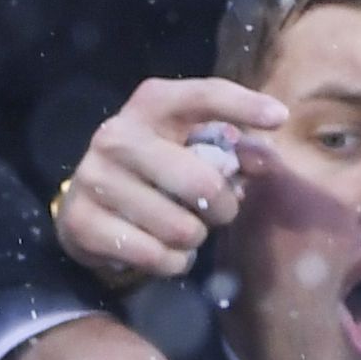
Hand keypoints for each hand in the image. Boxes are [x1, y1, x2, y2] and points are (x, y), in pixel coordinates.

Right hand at [53, 77, 283, 288]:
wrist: (89, 202)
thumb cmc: (157, 169)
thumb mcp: (190, 148)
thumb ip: (232, 151)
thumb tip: (265, 162)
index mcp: (150, 105)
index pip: (202, 97)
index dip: (243, 105)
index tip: (279, 118)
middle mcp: (117, 135)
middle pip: (202, 184)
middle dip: (223, 209)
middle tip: (218, 213)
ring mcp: (94, 178)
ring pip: (181, 229)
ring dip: (194, 240)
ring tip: (184, 231)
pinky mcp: (81, 221)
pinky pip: (154, 256)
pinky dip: (172, 262)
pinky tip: (163, 250)